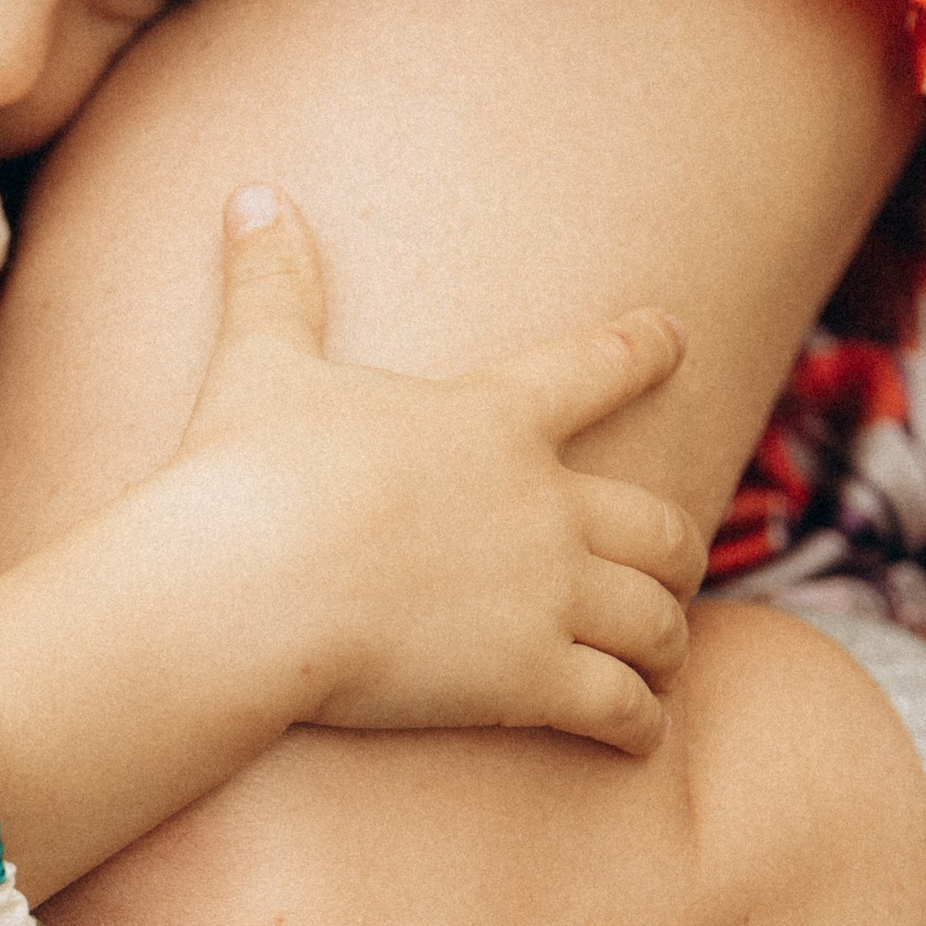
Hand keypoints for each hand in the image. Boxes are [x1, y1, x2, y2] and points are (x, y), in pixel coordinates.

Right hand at [176, 186, 701, 754]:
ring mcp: (547, 595)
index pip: (596, 367)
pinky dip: (638, 722)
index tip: (678, 337)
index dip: (644, 347)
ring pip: (657, 619)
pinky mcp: (531, 679)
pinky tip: (637, 734)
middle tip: (675, 565)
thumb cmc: (247, 471)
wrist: (247, 583)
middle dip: (675, 548)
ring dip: (667, 640)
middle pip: (657, 523)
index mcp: (493, 419)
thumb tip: (251, 191)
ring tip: (662, 660)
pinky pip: (621, 706)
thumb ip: (271, 281)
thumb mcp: (260, 363)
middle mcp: (545, 504)